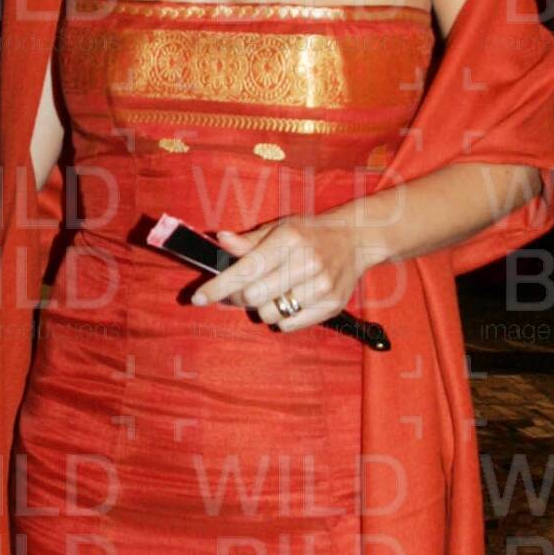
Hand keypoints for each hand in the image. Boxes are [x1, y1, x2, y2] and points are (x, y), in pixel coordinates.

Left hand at [193, 210, 366, 330]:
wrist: (355, 240)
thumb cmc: (309, 233)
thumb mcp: (279, 228)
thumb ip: (249, 241)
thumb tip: (220, 240)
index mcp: (289, 239)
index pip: (245, 269)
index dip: (218, 286)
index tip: (197, 298)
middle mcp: (307, 262)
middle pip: (253, 297)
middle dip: (237, 297)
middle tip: (239, 291)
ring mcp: (321, 287)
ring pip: (269, 314)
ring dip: (261, 308)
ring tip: (271, 292)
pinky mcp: (331, 306)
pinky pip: (288, 325)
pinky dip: (280, 318)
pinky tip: (288, 300)